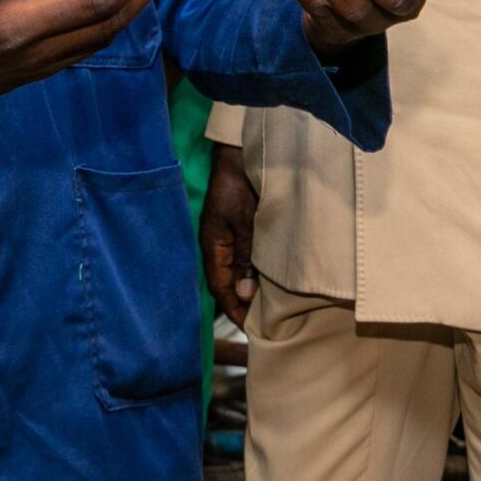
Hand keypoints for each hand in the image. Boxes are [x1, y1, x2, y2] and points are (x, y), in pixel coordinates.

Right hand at [199, 144, 258, 328]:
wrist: (243, 151)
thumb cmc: (241, 184)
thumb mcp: (245, 222)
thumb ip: (246, 256)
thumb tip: (246, 294)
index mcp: (213, 245)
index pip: (220, 287)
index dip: (233, 308)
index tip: (248, 328)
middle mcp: (218, 244)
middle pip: (227, 282)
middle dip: (240, 303)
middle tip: (260, 324)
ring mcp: (228, 235)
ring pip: (236, 270)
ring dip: (248, 288)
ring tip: (266, 308)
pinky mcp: (241, 226)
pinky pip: (244, 257)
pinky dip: (253, 271)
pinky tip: (267, 279)